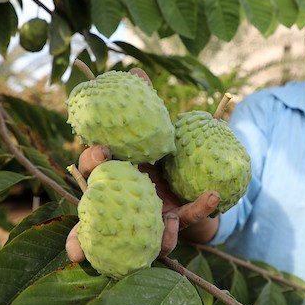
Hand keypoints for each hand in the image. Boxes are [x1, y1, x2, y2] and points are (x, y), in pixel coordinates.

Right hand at [65, 68, 220, 262]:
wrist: (188, 183)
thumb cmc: (161, 154)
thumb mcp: (154, 128)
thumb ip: (144, 102)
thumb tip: (135, 70)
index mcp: (116, 174)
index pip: (93, 168)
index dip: (91, 160)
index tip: (100, 150)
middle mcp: (123, 203)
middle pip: (99, 213)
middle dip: (93, 216)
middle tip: (114, 200)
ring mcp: (145, 220)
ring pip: (137, 234)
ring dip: (148, 233)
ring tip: (169, 223)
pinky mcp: (174, 226)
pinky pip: (187, 218)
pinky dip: (200, 208)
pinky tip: (213, 196)